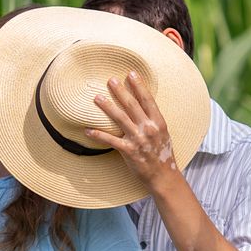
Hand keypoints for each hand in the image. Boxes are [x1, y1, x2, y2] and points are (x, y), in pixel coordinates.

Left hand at [87, 72, 176, 188]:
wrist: (163, 176)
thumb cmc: (163, 155)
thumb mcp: (163, 134)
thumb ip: (153, 120)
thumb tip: (143, 106)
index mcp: (158, 122)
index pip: (147, 99)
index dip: (139, 85)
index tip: (131, 73)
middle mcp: (148, 128)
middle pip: (132, 105)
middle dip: (120, 91)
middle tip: (110, 80)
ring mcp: (138, 139)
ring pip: (120, 118)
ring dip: (107, 107)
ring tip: (97, 98)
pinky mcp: (129, 151)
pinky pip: (110, 140)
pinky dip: (98, 135)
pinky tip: (87, 130)